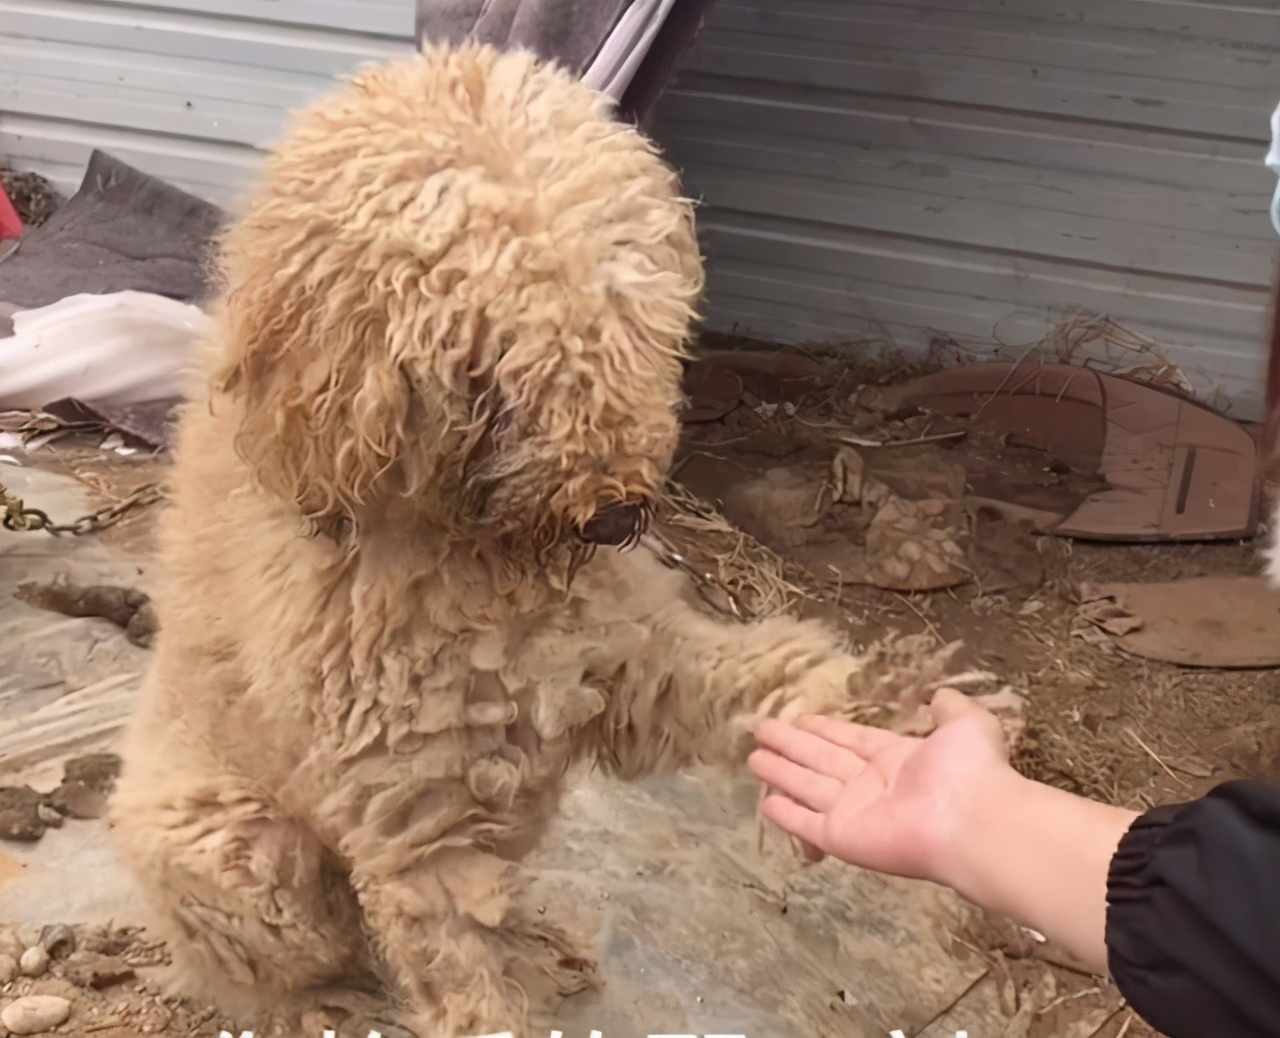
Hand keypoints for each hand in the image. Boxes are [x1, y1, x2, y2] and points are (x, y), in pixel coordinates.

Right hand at [748, 688, 1013, 882]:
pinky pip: (806, 823)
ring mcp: (854, 812)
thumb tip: (942, 695)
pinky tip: (764, 803)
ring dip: (780, 772)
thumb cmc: (970, 771)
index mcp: (896, 759)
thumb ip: (951, 710)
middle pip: (820, 759)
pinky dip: (785, 815)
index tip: (800, 718)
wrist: (972, 822)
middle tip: (761, 729)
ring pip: (806, 786)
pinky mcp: (841, 837)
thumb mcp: (966, 726)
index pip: (849, 740)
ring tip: (752, 757)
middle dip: (791, 745)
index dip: (823, 729)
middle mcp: (871, 785)